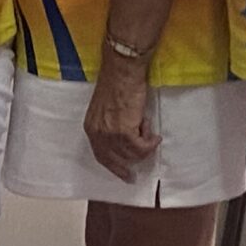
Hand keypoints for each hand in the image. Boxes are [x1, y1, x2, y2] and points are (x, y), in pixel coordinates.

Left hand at [84, 60, 160, 181]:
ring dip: (143, 146)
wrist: (122, 70)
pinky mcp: (125, 131)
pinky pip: (141, 147)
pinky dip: (150, 143)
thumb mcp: (107, 109)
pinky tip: (154, 135)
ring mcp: (110, 134)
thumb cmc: (117, 83)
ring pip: (131, 154)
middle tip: (135, 174)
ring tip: (149, 132)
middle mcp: (97, 133)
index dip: (113, 166)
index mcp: (91, 127)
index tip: (124, 174)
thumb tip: (127, 138)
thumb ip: (111, 125)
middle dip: (127, 167)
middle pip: (114, 160)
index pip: (101, 155)